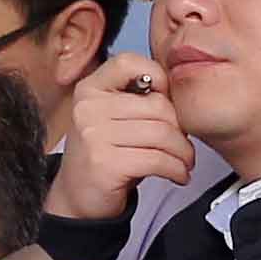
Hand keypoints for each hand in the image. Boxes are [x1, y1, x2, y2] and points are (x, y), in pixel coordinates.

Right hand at [48, 54, 188, 224]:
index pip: (129, 62)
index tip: (166, 100)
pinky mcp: (105, 163)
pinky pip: (158, 160)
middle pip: (158, 106)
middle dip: (181, 129)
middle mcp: (87, 108)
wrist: (77, 197)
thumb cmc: (105, 154)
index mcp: (89, 89)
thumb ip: (137, 98)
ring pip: (163, 135)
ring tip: (183, 162)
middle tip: (182, 144)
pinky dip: (177, 170)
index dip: (158, 76)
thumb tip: (179, 92)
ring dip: (183, 153)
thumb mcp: (113, 118)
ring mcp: (93, 135)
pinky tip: (177, 175)